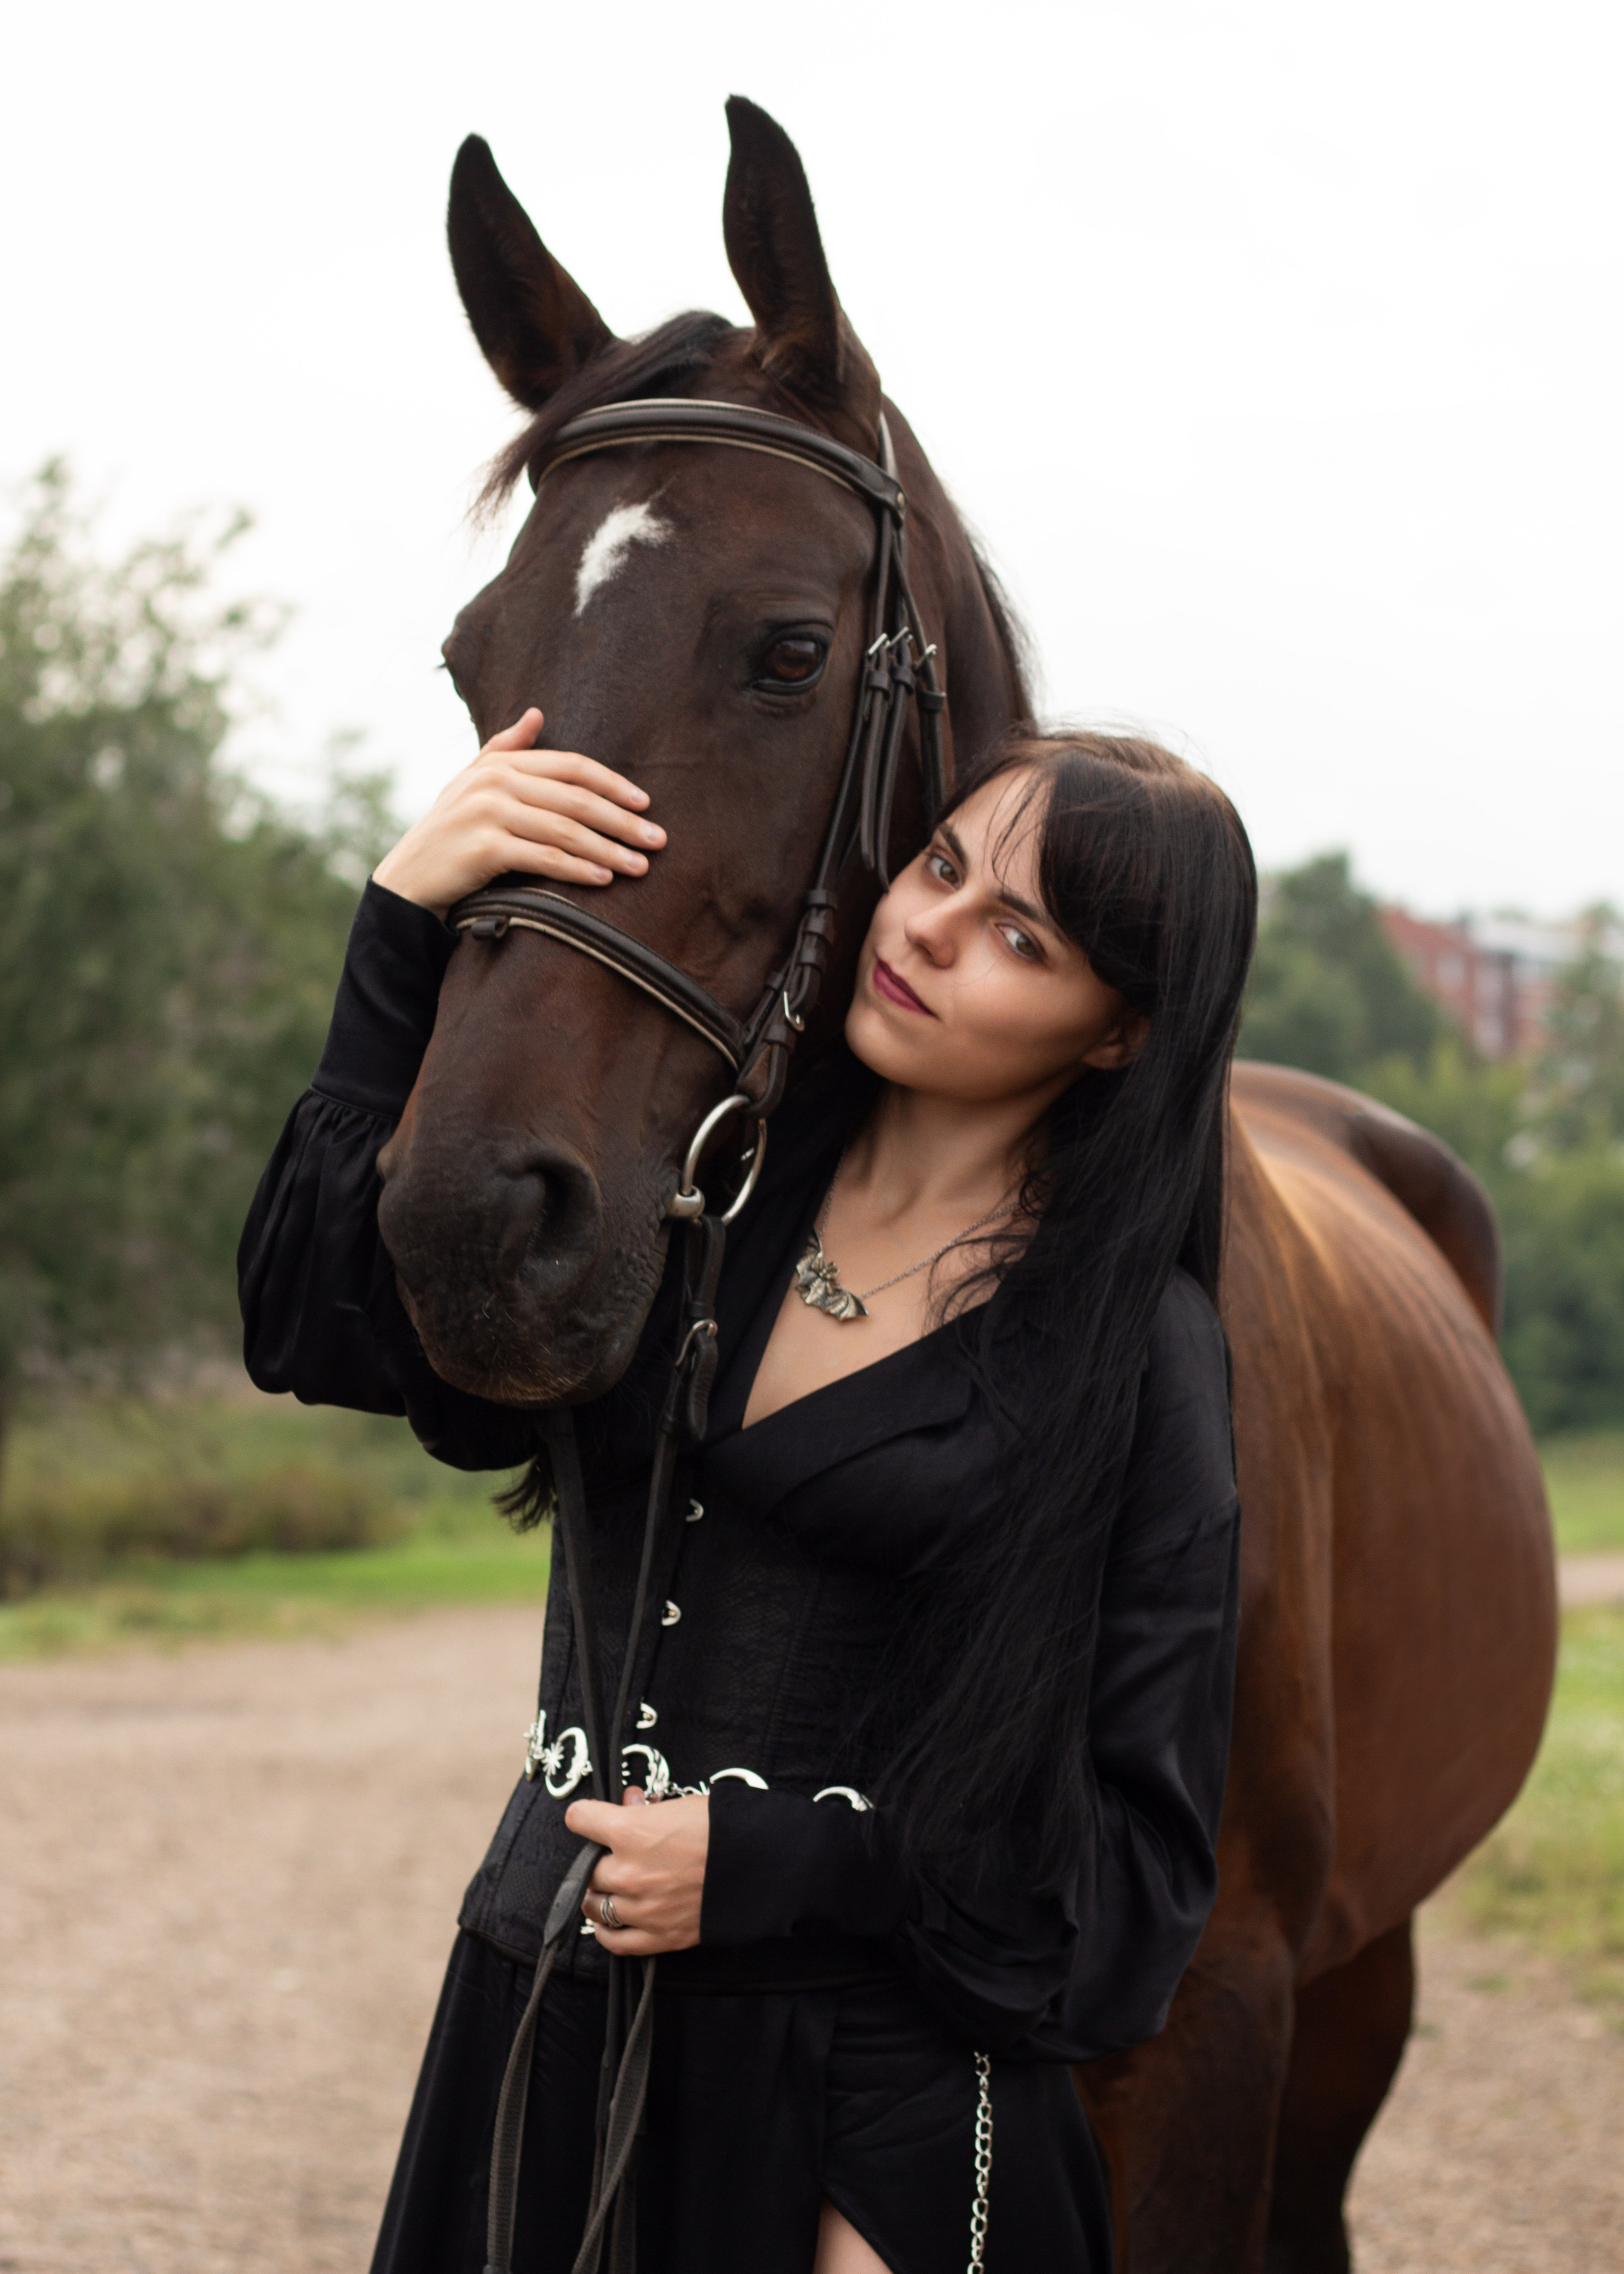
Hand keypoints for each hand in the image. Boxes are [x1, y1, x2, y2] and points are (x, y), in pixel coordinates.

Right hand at [372, 707, 666, 916]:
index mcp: (499, 762)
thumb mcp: (472, 782)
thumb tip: (536, 714)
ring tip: (641, 866)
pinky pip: (543, 858)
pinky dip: (577, 869)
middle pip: (575, 799)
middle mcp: (494, 782)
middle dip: (622, 820)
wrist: (407, 879)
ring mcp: (487, 813)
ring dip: (609, 849)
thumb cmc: (450, 832)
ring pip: (565, 830)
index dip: (612, 783)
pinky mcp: (483, 848)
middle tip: (658, 839)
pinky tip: (604, 879)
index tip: (646, 802)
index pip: (570, 766)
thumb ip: (505, 748)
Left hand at [565, 1788, 709, 1955]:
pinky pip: (615, 1941)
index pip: (580, 1819)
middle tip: (616, 1856)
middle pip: (588, 1869)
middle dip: (599, 1860)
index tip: (588, 1818)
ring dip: (600, 1895)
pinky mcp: (659, 1936)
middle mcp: (628, 1872)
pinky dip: (607, 1933)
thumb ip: (648, 1809)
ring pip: (595, 1906)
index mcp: (631, 1831)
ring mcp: (642, 1908)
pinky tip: (608, 1924)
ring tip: (612, 1889)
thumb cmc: (725, 1828)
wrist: (761, 1865)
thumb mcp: (682, 1805)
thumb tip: (630, 1804)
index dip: (585, 1815)